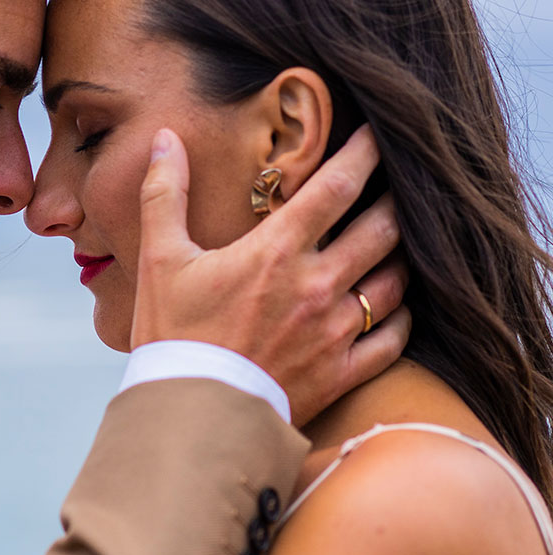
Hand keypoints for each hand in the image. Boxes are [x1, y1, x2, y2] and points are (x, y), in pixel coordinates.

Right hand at [133, 125, 410, 425]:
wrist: (190, 414)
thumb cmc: (172, 335)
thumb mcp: (159, 260)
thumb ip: (164, 194)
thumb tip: (165, 139)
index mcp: (276, 252)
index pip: (338, 185)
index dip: (365, 152)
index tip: (378, 134)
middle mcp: (317, 286)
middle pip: (383, 227)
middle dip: (396, 199)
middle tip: (400, 186)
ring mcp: (335, 331)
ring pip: (396, 280)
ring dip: (401, 255)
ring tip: (398, 242)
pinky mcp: (342, 372)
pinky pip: (394, 336)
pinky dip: (402, 315)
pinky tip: (395, 305)